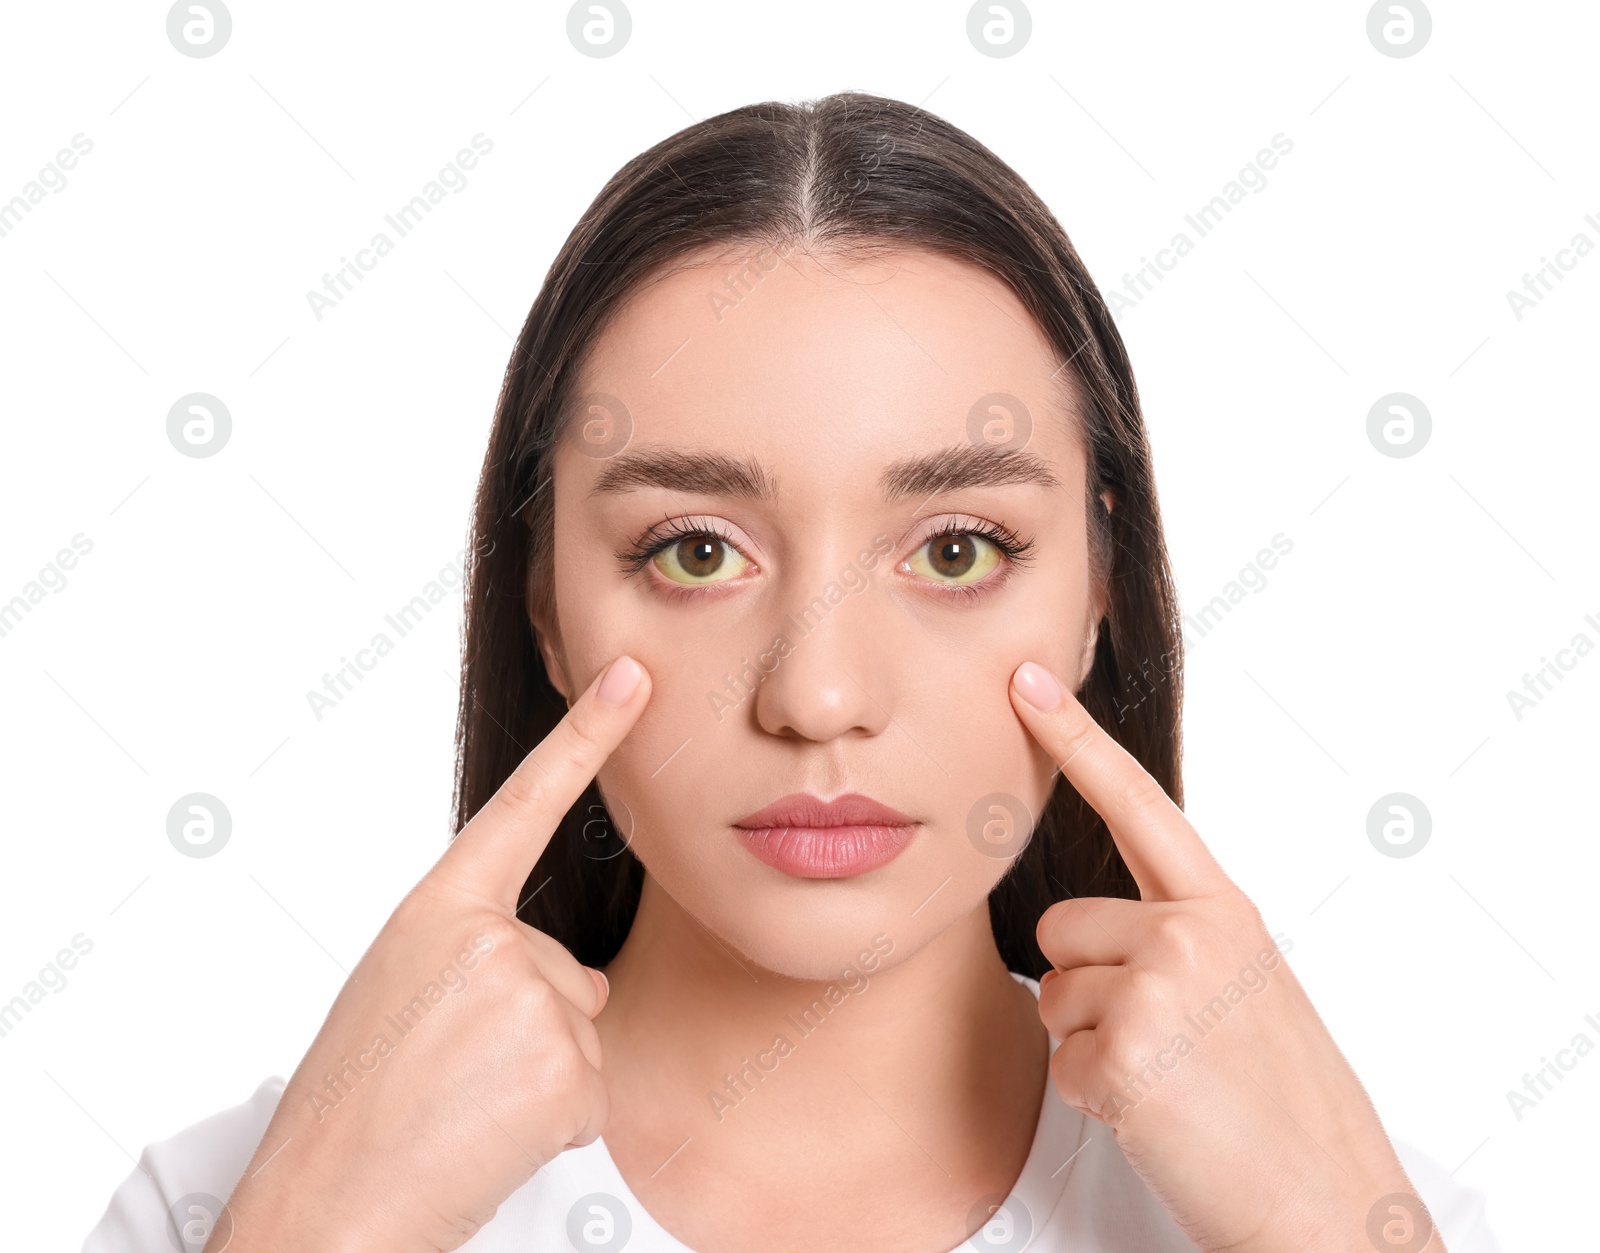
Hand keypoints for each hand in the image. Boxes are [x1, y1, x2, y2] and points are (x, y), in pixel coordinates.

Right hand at [208, 656, 650, 1252]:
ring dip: (537, 1079)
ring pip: (582, 1032)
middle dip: (527, 1030)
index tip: (630, 677)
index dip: (584, 736)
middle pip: (566, 971)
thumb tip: (580, 983)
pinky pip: (592, 1089)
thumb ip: (482, 956)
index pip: (523, 805)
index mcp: (436, 911)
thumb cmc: (353, 1108)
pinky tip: (490, 1136)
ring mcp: (530, 998)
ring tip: (460, 1108)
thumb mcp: (402, 995)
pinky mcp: (567, 1066)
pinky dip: (553, 1122)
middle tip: (447, 1076)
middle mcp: (486, 939)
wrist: (326, 1209)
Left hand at [1009, 660, 1440, 1252]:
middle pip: (1062, 928)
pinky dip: (1099, 1098)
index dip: (1076, 739)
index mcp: (1223, 910)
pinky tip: (1161, 1116)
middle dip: (1087, 984)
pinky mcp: (1127, 1057)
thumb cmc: (1285, 1102)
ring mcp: (1159, 993)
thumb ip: (1181, 935)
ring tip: (1172, 1078)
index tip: (1025, 679)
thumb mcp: (1250, 986)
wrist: (1325, 1201)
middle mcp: (1190, 935)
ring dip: (1094, 1044)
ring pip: (1054, 996)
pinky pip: (1063, 1062)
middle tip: (1164, 1041)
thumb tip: (1087, 932)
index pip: (1137, 805)